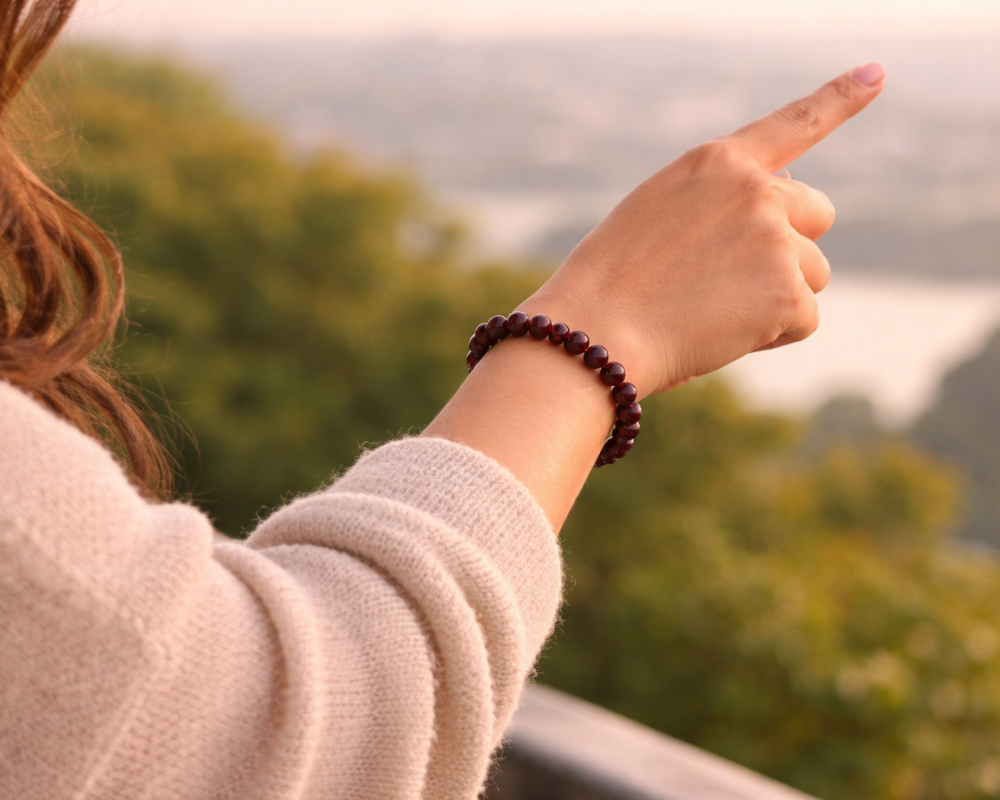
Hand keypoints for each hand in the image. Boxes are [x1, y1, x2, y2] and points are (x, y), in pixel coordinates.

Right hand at [519, 63, 885, 398]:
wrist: (595, 330)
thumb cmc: (612, 281)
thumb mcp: (659, 212)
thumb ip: (719, 203)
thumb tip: (783, 226)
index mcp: (717, 162)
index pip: (793, 123)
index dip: (839, 97)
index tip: (876, 75)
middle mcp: (757, 191)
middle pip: (817, 214)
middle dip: (792, 245)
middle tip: (735, 278)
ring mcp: (775, 239)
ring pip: (812, 273)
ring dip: (776, 295)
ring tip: (712, 310)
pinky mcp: (786, 292)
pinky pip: (803, 318)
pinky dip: (771, 334)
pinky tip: (722, 333)